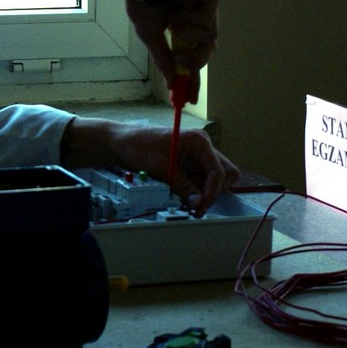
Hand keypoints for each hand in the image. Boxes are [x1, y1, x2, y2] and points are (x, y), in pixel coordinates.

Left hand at [60, 117, 239, 215]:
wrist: (121, 143)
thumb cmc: (139, 146)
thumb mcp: (161, 167)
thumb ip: (182, 186)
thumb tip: (198, 204)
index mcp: (200, 141)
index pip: (219, 172)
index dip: (212, 192)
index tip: (200, 206)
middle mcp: (203, 149)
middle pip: (225, 175)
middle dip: (213, 192)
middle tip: (196, 205)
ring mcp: (197, 158)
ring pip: (214, 181)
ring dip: (203, 194)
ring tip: (185, 201)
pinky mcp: (190, 167)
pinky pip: (200, 183)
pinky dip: (194, 193)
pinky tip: (180, 196)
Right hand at [122, 0, 220, 104]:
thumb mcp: (150, 35)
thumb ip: (164, 60)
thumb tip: (172, 82)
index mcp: (181, 23)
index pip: (191, 54)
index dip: (191, 78)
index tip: (188, 100)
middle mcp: (197, 13)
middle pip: (206, 50)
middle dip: (194, 63)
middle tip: (180, 63)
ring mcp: (207, 3)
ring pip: (209, 39)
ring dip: (187, 38)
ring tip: (173, 21)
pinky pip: (207, 23)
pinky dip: (189, 21)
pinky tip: (179, 5)